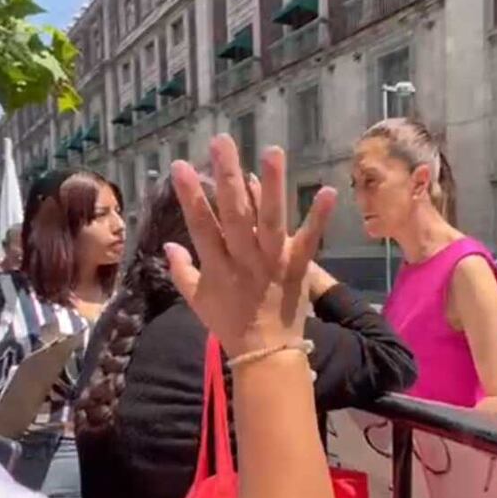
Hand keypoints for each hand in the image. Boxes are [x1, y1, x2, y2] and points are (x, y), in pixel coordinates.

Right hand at [166, 135, 335, 356]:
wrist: (265, 355)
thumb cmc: (229, 325)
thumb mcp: (197, 301)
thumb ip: (182, 272)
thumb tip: (168, 246)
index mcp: (217, 266)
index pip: (200, 225)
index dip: (189, 195)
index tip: (179, 165)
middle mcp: (244, 259)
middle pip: (234, 213)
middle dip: (227, 176)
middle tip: (221, 142)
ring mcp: (273, 262)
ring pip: (271, 220)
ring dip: (273, 185)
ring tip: (272, 151)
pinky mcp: (299, 268)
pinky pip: (310, 241)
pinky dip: (319, 218)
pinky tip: (328, 191)